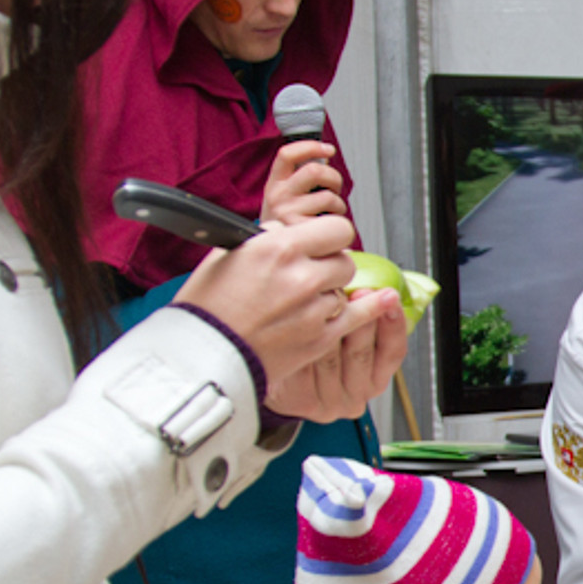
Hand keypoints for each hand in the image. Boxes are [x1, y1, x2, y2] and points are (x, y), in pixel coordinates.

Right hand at [176, 216, 401, 416]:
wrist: (201, 355)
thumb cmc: (206, 306)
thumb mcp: (228, 254)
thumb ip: (268, 238)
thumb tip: (289, 229)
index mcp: (278, 248)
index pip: (336, 228)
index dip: (329, 236)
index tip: (321, 242)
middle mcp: (301, 276)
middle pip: (345, 259)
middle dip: (330, 264)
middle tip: (309, 274)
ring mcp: (314, 309)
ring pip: (345, 288)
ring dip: (331, 291)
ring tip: (302, 301)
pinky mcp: (320, 337)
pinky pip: (358, 316)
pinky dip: (370, 308)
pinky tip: (382, 300)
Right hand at [258, 140, 346, 225]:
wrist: (272, 250)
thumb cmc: (286, 220)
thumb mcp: (284, 194)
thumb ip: (301, 176)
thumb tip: (325, 156)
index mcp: (274, 182)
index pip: (287, 154)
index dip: (311, 146)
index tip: (329, 149)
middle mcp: (278, 196)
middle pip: (314, 171)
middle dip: (334, 177)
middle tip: (334, 188)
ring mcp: (288, 213)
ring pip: (329, 197)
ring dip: (339, 204)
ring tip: (330, 212)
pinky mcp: (302, 231)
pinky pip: (333, 219)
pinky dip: (338, 222)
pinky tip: (327, 226)